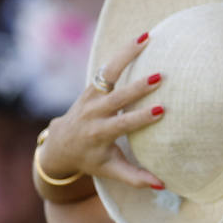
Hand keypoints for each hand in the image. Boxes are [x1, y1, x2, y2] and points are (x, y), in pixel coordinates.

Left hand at [38, 34, 165, 189]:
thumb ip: (135, 178)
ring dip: (126, 55)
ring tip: (147, 39)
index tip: (160, 109)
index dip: (140, 118)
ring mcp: (90, 97)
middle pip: (115, 97)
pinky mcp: (91, 87)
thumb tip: (162, 184)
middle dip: (136, 87)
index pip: (121, 124)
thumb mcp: (111, 171)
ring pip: (107, 73)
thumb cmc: (91, 160)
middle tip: (159, 77)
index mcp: (98, 135)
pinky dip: (122, 53)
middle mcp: (92, 113)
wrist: (60, 145)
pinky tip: (141, 38)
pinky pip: (106, 67)